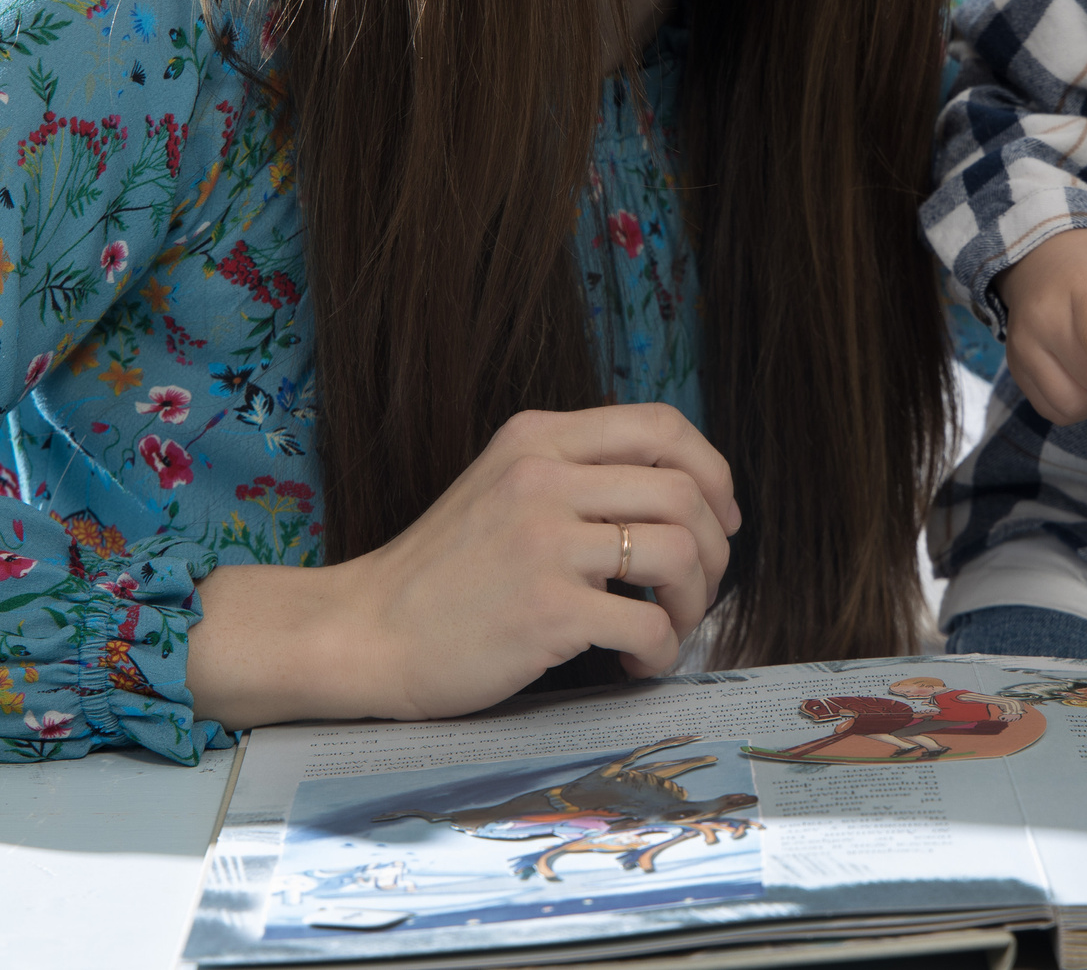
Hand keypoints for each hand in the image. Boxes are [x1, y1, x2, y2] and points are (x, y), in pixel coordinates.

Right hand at [189, 404, 739, 728]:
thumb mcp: (503, 484)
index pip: (661, 424)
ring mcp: (544, 543)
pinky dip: (662, 651)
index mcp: (538, 438)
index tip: (720, 516)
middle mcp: (543, 478)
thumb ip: (575, 472)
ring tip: (669, 628)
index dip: (712, 470)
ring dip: (696, 601)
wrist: (366, 632)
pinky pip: (649, 624)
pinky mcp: (546, 611)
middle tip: (698, 589)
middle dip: (714, 548)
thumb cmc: (443, 572)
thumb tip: (681, 494)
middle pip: (684, 491)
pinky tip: (637, 663)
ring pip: (677, 553)